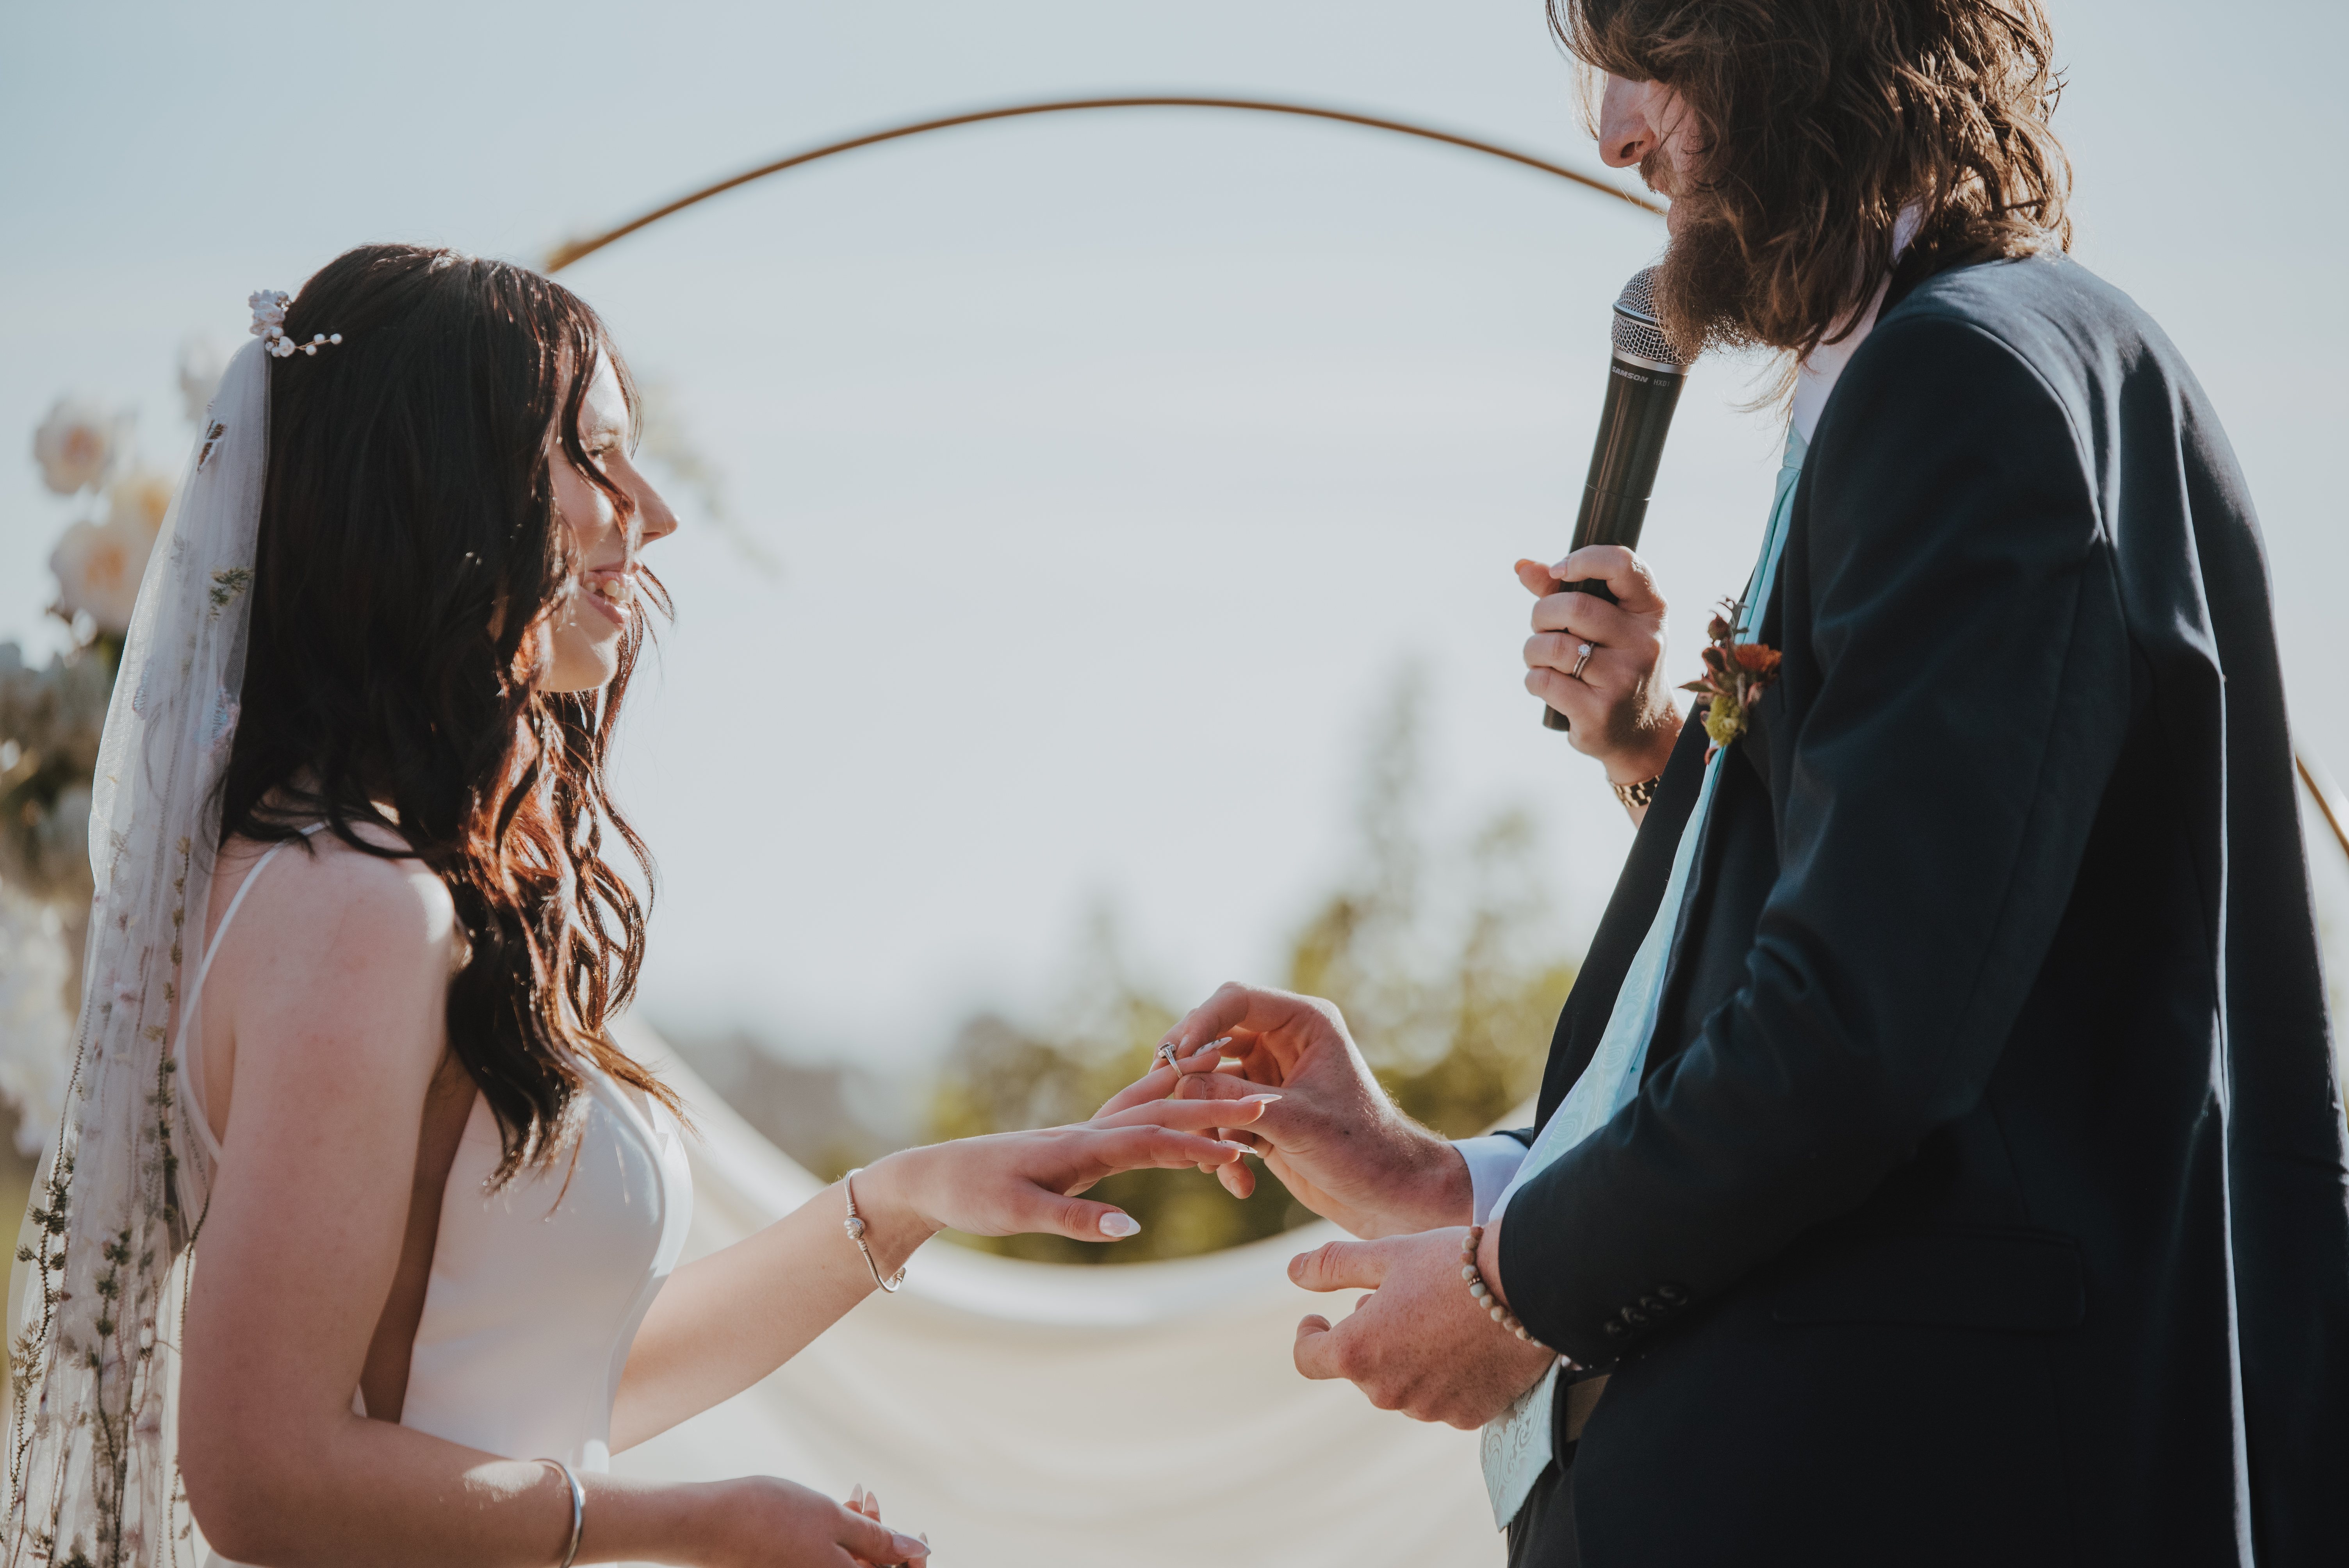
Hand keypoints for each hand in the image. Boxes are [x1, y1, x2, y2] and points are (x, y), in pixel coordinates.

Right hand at [687, 1475, 928, 1565]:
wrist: (708, 1524)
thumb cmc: (769, 1518)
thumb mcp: (833, 1520)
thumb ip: (879, 1539)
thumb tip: (920, 1550)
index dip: (913, 1560)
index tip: (919, 1532)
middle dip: (881, 1538)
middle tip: (870, 1501)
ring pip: (847, 1563)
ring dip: (858, 1534)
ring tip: (852, 1499)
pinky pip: (825, 1561)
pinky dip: (834, 1538)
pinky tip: (830, 1510)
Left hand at [857, 1094, 1272, 1256]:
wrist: (936, 1175)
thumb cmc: (974, 1195)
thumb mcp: (1020, 1215)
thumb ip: (1076, 1220)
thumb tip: (1131, 1228)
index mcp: (1081, 1147)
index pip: (1153, 1140)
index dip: (1199, 1143)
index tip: (1244, 1146)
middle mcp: (1090, 1132)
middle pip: (1163, 1112)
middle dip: (1213, 1106)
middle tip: (1265, 1100)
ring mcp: (1087, 1135)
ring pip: (1152, 1108)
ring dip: (1195, 1096)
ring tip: (1241, 1083)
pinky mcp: (1082, 1144)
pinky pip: (1137, 1119)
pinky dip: (1168, 1105)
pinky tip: (1184, 1102)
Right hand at [1094, 983, 1469, 1238]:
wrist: (1393, 1197)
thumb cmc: (1361, 1149)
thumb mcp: (1292, 1121)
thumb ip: (1233, 1096)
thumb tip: (1179, 1080)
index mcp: (1305, 1023)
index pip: (1235, 1000)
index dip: (1198, 1023)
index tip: (1173, 1057)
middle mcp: (1285, 1043)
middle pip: (1214, 1038)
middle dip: (1189, 1074)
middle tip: (1163, 1098)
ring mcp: (1272, 1079)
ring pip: (1212, 1082)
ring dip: (1204, 1120)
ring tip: (1204, 1156)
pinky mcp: (1264, 1115)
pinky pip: (1222, 1118)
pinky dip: (1222, 1149)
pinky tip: (1237, 1183)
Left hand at [1289, 1228, 1555, 1428]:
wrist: (1530, 1287)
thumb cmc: (1453, 1264)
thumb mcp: (1387, 1254)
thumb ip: (1333, 1266)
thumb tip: (1291, 1272)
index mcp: (1359, 1351)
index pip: (1308, 1358)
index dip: (1308, 1335)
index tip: (1318, 1317)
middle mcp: (1388, 1391)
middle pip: (1361, 1369)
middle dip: (1369, 1337)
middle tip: (1400, 1298)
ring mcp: (1429, 1409)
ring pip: (1401, 1384)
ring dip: (1405, 1357)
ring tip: (1439, 1314)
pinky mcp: (1467, 1416)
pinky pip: (1440, 1399)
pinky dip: (1443, 1375)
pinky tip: (1466, 1342)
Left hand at [1516, 547, 1680, 793]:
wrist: (1641, 730)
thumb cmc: (1616, 663)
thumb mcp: (1607, 623)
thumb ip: (1565, 591)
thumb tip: (1521, 566)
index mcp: (1651, 610)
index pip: (1623, 565)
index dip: (1584, 559)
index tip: (1559, 571)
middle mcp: (1645, 643)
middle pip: (1574, 607)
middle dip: (1542, 614)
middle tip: (1543, 628)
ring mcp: (1624, 679)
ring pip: (1553, 646)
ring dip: (1533, 650)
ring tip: (1541, 659)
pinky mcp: (1600, 713)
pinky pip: (1544, 681)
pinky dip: (1533, 679)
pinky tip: (1546, 684)